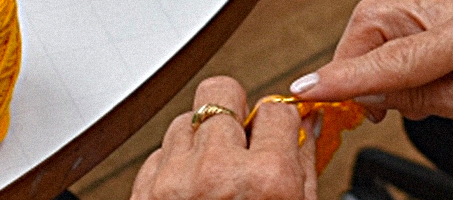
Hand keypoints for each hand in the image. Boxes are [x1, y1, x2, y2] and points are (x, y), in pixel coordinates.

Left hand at [131, 76, 317, 199]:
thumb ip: (302, 165)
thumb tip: (307, 125)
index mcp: (265, 179)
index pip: (275, 110)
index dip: (279, 123)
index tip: (276, 133)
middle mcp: (216, 173)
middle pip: (220, 92)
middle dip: (233, 108)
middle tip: (240, 135)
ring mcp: (175, 182)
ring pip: (184, 121)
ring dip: (201, 141)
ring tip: (212, 174)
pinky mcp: (145, 194)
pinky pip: (158, 156)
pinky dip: (175, 168)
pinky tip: (191, 191)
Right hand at [289, 0, 452, 151]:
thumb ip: (424, 98)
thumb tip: (367, 94)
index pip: (403, 53)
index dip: (353, 75)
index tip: (314, 90)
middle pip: (379, 20)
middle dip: (359, 65)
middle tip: (365, 107)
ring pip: (377, 20)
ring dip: (371, 63)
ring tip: (401, 99)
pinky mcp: (444, 7)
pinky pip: (391, 24)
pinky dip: (384, 57)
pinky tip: (408, 82)